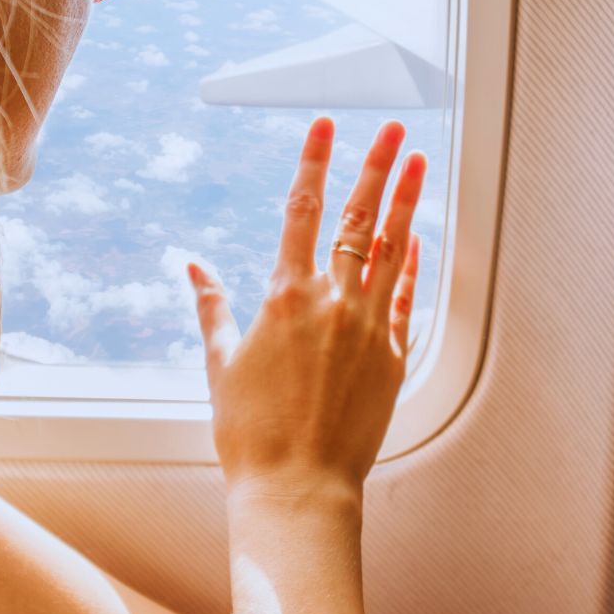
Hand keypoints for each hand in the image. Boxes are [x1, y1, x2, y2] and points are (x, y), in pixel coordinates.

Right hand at [187, 117, 425, 494]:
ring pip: (392, 250)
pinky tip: (420, 239)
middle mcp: (331, 303)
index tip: (325, 126)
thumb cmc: (250, 432)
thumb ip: (211, 307)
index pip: (302, 210)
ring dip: (407, 202)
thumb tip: (193, 267)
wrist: (297, 487)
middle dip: (377, 167)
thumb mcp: (219, 362)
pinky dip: (413, 266)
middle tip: (393, 128)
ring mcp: (367, 328)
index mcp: (284, 298)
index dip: (315, 162)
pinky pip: (406, 300)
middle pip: (359, 219)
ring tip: (419, 162)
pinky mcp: (391, 358)